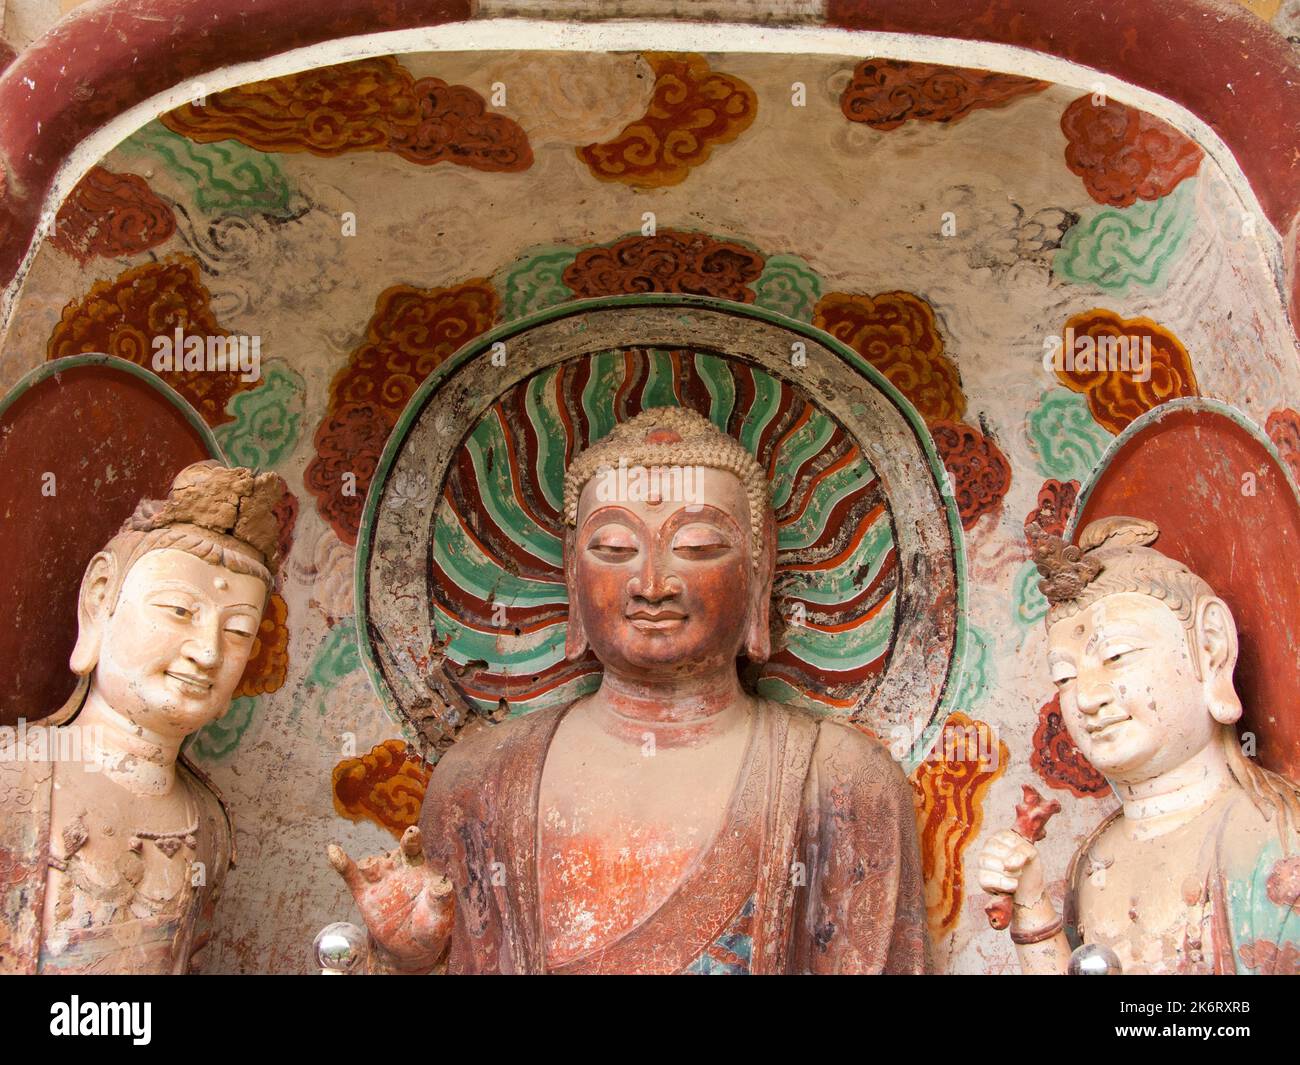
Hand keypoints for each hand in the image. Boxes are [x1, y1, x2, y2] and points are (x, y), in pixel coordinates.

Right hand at [327, 826, 453, 971]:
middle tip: (409, 837)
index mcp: (418, 868)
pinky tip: (333, 851)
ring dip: (371, 864)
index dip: (413, 839)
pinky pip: (352, 876)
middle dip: (400, 847)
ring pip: (373, 864)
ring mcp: (381, 879)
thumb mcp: (439, 916)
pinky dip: (342, 864)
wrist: (410, 946)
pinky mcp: (365, 894)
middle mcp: (398, 867)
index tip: (413, 833)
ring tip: (369, 867)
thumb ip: (441, 900)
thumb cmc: (430, 925)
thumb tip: (444, 886)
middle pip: (396, 853)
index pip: (416, 850)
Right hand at [978, 828, 1044, 907]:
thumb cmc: (1028, 868)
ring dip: (1008, 874)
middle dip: (1014, 863)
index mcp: (1001, 835)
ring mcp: (983, 861)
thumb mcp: (1032, 854)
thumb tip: (1006, 864)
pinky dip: (1003, 884)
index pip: (1007, 838)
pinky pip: (986, 879)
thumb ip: (1023, 851)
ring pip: (988, 862)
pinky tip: (1011, 886)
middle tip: (1020, 870)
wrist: (1029, 890)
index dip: (1019, 851)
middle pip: (998, 850)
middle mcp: (989, 845)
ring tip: (1016, 877)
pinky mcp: (981, 878)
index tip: (1025, 859)